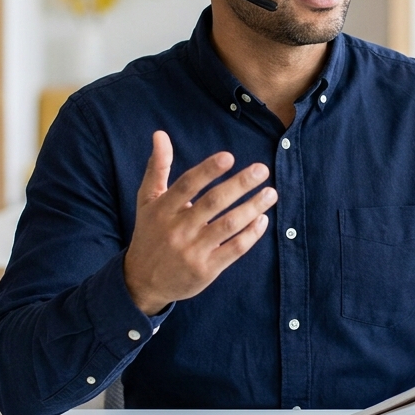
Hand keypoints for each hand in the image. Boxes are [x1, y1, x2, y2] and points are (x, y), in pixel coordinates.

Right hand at [123, 131, 277, 314]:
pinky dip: (251, 234)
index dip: (207, 170)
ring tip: (271, 193)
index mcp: (163, 209)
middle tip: (262, 170)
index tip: (229, 157)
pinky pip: (234, 249)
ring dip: (252, 208)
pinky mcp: (206, 269)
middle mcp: (178, 229)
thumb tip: (160, 134)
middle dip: (239, 185)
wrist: (143, 281)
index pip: (187, 185)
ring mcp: (193, 251)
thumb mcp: (147, 200)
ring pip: (228, 225)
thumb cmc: (150, 233)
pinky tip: (263, 219)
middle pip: (212, 203)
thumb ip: (158, 167)